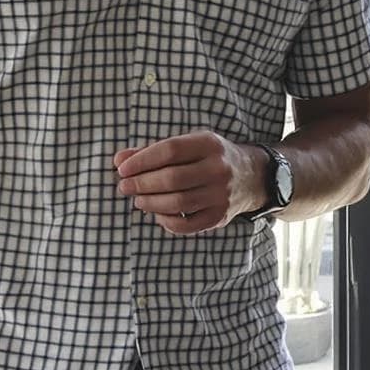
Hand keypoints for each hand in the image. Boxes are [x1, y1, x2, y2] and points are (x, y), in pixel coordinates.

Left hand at [115, 132, 263, 235]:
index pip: (169, 150)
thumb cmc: (208, 158)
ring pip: (178, 203)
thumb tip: (119, 160)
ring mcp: (220, 195)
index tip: (122, 169)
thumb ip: (152, 151)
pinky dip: (167, 221)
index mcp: (209, 144)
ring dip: (151, 203)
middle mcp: (218, 169)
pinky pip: (187, 225)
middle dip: (142, 184)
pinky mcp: (219, 216)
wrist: (250, 176)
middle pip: (172, 178)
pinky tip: (157, 214)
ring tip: (138, 200)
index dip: (141, 160)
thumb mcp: (188, 145)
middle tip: (125, 187)